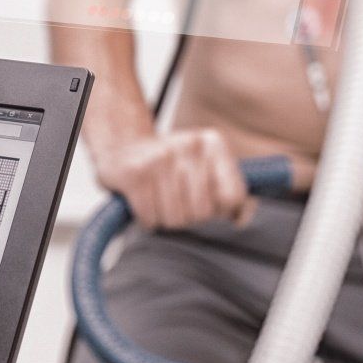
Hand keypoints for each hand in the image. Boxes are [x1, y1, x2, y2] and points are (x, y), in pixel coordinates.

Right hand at [95, 129, 253, 229]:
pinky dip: (146, 219)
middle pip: (202, 213)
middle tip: (176, 200)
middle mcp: (189, 145)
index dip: (219, 210)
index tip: (206, 201)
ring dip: (165, 219)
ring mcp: (161, 157)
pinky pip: (150, 218)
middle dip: (188, 216)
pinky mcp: (135, 173)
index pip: (232, 197)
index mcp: (213, 143)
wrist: (122, 145)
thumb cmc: (170, 165)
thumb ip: (231, 190)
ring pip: (175, 219)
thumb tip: (240, 220)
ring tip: (158, 199)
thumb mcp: (206, 167)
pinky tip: (143, 202)